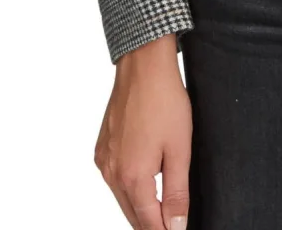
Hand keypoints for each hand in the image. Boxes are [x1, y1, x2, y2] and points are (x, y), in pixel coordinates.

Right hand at [94, 34, 192, 228]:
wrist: (143, 67)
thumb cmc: (165, 102)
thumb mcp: (180, 148)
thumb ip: (177, 192)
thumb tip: (177, 225)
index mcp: (133, 177)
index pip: (148, 223)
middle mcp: (112, 173)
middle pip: (132, 215)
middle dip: (151, 224)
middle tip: (171, 224)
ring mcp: (103, 161)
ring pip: (122, 198)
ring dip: (139, 208)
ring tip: (161, 211)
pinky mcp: (101, 148)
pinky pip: (113, 179)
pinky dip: (128, 188)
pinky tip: (143, 183)